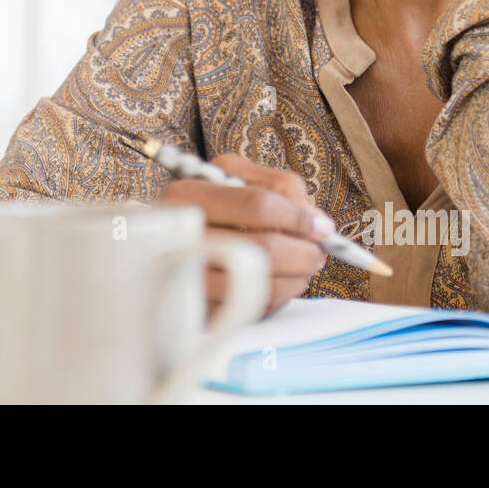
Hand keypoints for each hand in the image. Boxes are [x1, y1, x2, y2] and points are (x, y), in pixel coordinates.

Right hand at [156, 153, 333, 319]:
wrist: (167, 239)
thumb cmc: (213, 204)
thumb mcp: (238, 177)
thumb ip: (281, 187)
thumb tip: (318, 224)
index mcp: (188, 193)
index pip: (257, 206)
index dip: (298, 218)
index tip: (322, 227)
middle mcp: (181, 236)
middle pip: (263, 249)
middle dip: (304, 253)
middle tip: (317, 254)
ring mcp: (186, 279)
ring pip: (262, 286)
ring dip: (296, 279)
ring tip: (302, 269)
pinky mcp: (198, 310)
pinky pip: (253, 310)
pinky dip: (278, 298)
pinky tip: (278, 282)